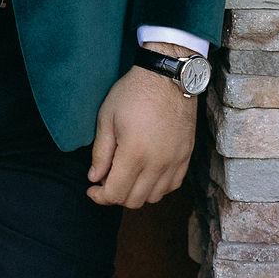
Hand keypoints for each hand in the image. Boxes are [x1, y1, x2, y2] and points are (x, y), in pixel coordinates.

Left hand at [86, 66, 197, 208]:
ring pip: (154, 197)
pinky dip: (157, 187)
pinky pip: (171, 186)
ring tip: (126, 175)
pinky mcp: (185, 157)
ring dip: (137, 193)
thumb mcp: (107, 117)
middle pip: (134, 200)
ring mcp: (174, 162)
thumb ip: (100, 151)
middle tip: (107, 179)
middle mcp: (157, 163)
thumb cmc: (134, 92)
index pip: (115, 193)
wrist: (167, 77)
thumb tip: (94, 178)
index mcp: (134, 153)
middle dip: (116, 195)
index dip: (100, 196)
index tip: (92, 189)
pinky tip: (147, 172)